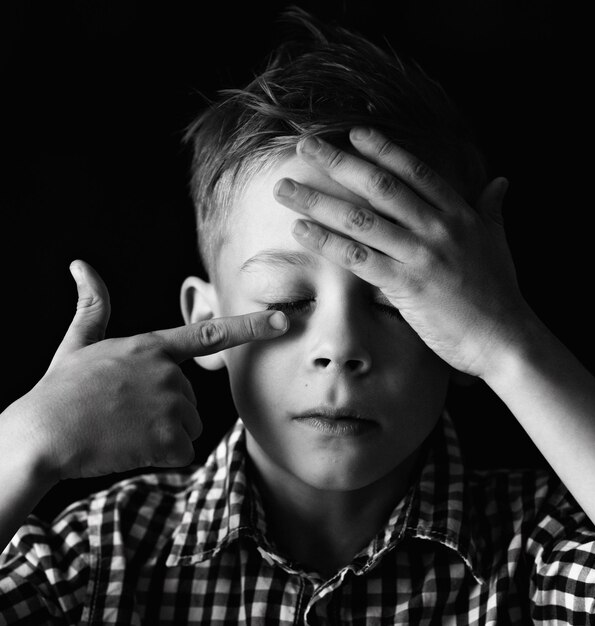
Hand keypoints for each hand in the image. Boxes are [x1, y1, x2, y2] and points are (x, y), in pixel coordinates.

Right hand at [3, 260, 287, 481]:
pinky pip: (182, 452)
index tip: (284, 321)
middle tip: (125, 415)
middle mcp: (168, 372)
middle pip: (192, 401)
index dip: (251, 327)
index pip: (210, 334)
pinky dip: (160, 457)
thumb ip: (93, 305)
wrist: (42, 435)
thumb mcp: (79, 342)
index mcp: (151, 347)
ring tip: (125, 430)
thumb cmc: (60, 390)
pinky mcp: (167, 438)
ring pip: (189, 427)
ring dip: (163, 435)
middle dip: (166, 412)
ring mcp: (169, 405)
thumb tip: (80, 265)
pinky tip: (130, 449)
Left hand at [273, 128, 533, 377]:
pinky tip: (301, 230)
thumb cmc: (500, 293)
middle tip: (306, 145)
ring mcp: (421, 255)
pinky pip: (358, 258)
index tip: (353, 133)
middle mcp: (438, 227)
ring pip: (361, 219)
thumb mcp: (499, 243)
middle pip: (379, 186)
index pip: (415, 171)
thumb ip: (493, 209)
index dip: (383, 149)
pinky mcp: (407, 285)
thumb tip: (501, 182)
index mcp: (459, 214)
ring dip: (318, 201)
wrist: (505, 339)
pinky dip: (327, 243)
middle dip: (338, 162)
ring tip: (284, 189)